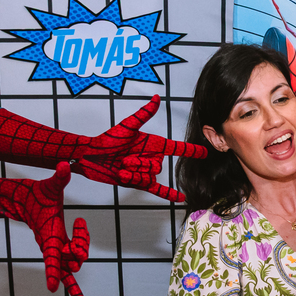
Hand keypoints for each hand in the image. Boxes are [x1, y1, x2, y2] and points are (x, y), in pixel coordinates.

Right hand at [9, 162, 89, 295]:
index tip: (51, 287)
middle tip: (79, 222)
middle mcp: (51, 247)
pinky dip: (72, 283)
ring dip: (77, 267)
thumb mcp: (50, 185)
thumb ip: (58, 177)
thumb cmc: (37, 194)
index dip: (51, 270)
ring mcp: (54, 250)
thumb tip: (64, 165)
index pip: (50, 256)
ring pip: (68, 269)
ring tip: (81, 281)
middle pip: (69, 260)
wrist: (24, 201)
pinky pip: (66, 270)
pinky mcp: (57, 250)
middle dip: (80, 248)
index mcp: (49, 235)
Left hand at [70, 96, 206, 202]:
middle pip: (157, 166)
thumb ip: (144, 114)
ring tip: (121, 169)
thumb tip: (157, 98)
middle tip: (124, 160)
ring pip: (150, 177)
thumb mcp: (126, 127)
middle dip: (140, 164)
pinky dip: (169, 194)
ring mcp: (144, 170)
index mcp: (152, 143)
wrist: (90, 157)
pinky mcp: (138, 182)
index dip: (190, 150)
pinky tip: (181, 197)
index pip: (177, 148)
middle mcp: (151, 157)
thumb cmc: (107, 140)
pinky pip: (157, 189)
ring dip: (135, 174)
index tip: (204, 152)